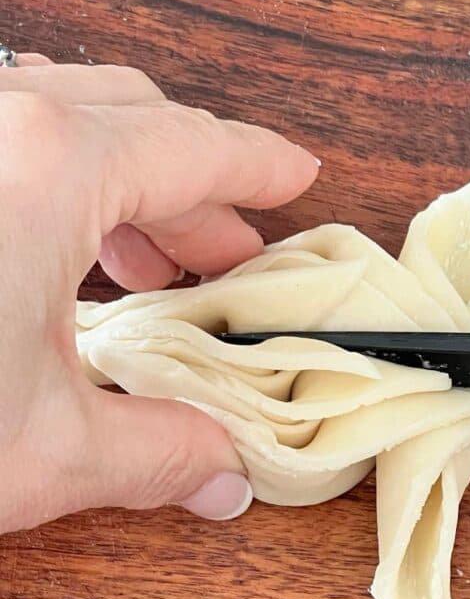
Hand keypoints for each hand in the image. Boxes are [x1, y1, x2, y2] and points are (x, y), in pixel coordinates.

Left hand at [1, 54, 318, 533]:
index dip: (258, 168)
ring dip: (120, 189)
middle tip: (229, 253)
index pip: (193, 149)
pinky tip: (51, 263)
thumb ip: (157, 455)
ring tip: (146, 268)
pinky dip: (49, 193)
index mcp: (47, 170)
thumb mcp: (45, 453)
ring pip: (57, 123)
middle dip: (193, 189)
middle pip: (130, 121)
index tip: (294, 176)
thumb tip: (221, 477)